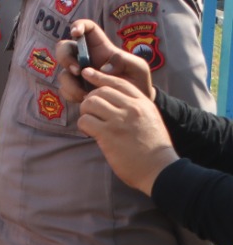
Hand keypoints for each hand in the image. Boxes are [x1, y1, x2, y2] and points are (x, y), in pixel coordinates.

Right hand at [57, 19, 155, 105]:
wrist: (133, 107)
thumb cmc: (138, 83)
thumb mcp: (139, 68)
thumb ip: (125, 61)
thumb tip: (103, 68)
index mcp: (101, 48)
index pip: (87, 28)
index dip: (79, 25)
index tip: (76, 32)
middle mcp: (85, 58)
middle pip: (64, 47)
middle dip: (65, 57)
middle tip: (77, 70)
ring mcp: (78, 74)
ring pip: (63, 72)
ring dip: (70, 83)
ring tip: (86, 93)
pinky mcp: (75, 89)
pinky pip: (64, 89)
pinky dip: (71, 94)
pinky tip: (85, 98)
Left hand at [75, 78, 177, 194]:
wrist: (160, 169)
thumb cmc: (153, 148)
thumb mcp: (150, 119)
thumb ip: (135, 107)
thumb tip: (111, 99)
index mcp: (143, 103)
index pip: (118, 82)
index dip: (100, 77)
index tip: (87, 74)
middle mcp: (131, 108)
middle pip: (100, 91)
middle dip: (91, 99)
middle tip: (91, 111)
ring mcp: (119, 121)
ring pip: (90, 103)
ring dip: (86, 112)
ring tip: (91, 122)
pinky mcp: (108, 134)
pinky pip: (85, 121)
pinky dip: (84, 125)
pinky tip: (90, 132)